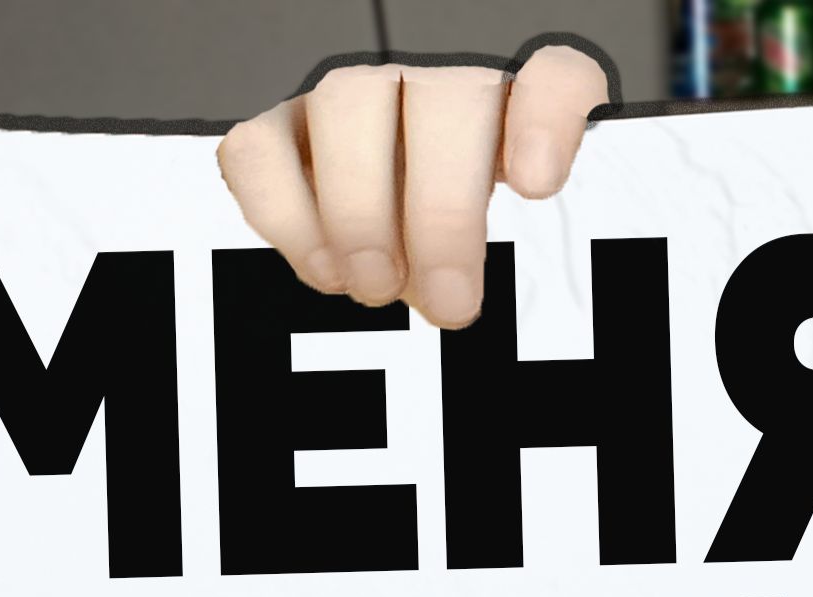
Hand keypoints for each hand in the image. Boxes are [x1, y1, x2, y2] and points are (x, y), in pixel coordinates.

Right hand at [217, 43, 609, 326]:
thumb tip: (474, 302)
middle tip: (450, 304)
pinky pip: (259, 148)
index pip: (553, 76)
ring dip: (360, 211)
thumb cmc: (459, 244)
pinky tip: (326, 270)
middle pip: (446, 102)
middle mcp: (435, 86)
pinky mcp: (279, 132)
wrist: (390, 241)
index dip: (547, 116)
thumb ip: (529, 261)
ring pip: (346, 106)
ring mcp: (352, 98)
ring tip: (377, 288)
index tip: (536, 182)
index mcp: (514, 112)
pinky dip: (286, 215)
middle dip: (443, 215)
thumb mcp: (515, 255)